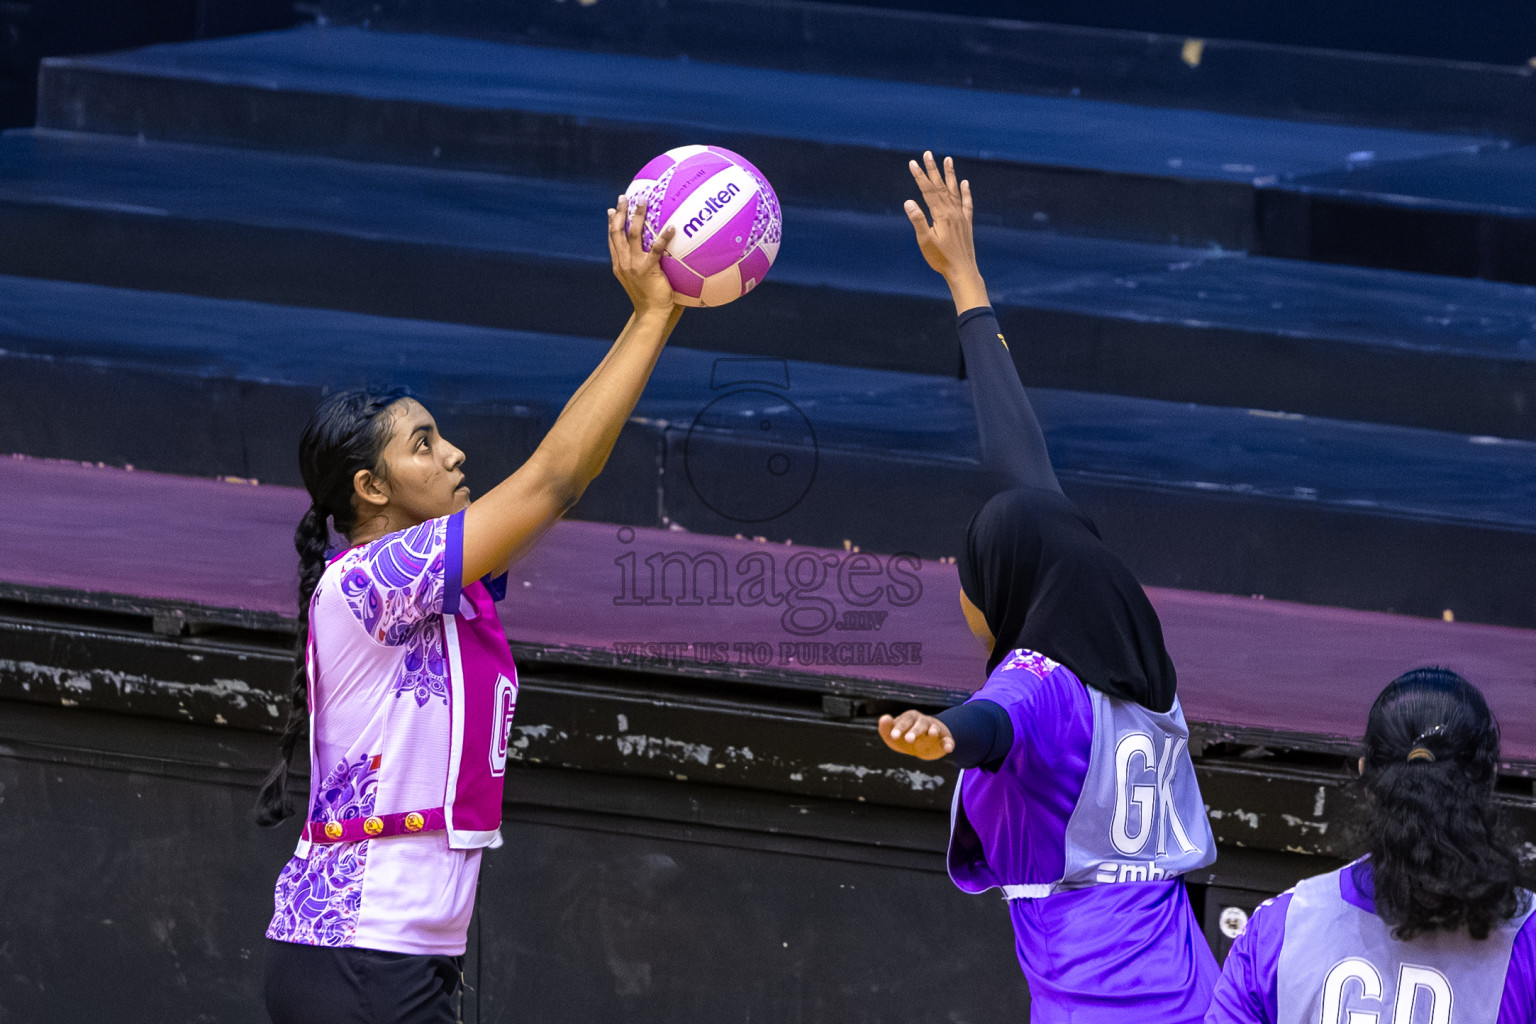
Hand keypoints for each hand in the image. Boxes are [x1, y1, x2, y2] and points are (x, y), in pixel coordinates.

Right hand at [608, 196, 676, 315]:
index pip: (612, 239)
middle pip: (618, 231)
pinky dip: (663, 237)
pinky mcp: (648, 269)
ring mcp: (634, 265)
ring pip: (633, 234)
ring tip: (643, 201)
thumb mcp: (639, 279)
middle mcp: (623, 262)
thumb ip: (640, 264)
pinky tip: (671, 227)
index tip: (612, 210)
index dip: (611, 223)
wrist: (651, 313)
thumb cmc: (649, 297)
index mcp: (619, 264)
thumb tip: (650, 252)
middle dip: (620, 212)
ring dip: (637, 215)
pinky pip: (656, 249)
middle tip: (624, 197)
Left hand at [878, 710, 954, 760]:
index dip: (899, 728)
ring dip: (933, 731)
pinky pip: (948, 741)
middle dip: (914, 731)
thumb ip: (885, 728)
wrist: (925, 744)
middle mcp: (923, 722)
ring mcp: (935, 730)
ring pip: (934, 729)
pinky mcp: (945, 740)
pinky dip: (949, 744)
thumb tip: (884, 718)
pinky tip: (949, 749)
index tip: (893, 736)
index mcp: (910, 718)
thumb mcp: (893, 735)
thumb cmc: (905, 737)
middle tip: (908, 739)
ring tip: (932, 733)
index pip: (904, 721)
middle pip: (919, 725)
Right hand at [903, 152, 988, 313]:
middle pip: (941, 186)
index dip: (920, 176)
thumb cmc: (941, 259)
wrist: (962, 270)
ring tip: (948, 159)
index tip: (913, 163)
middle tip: (927, 154)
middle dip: (932, 169)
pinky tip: (964, 183)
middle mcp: (952, 211)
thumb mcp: (925, 241)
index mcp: (941, 215)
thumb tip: (908, 202)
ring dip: (950, 174)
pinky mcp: (967, 223)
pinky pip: (966, 203)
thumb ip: (918, 220)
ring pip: (954, 190)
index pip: (928, 191)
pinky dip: (965, 192)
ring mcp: (961, 216)